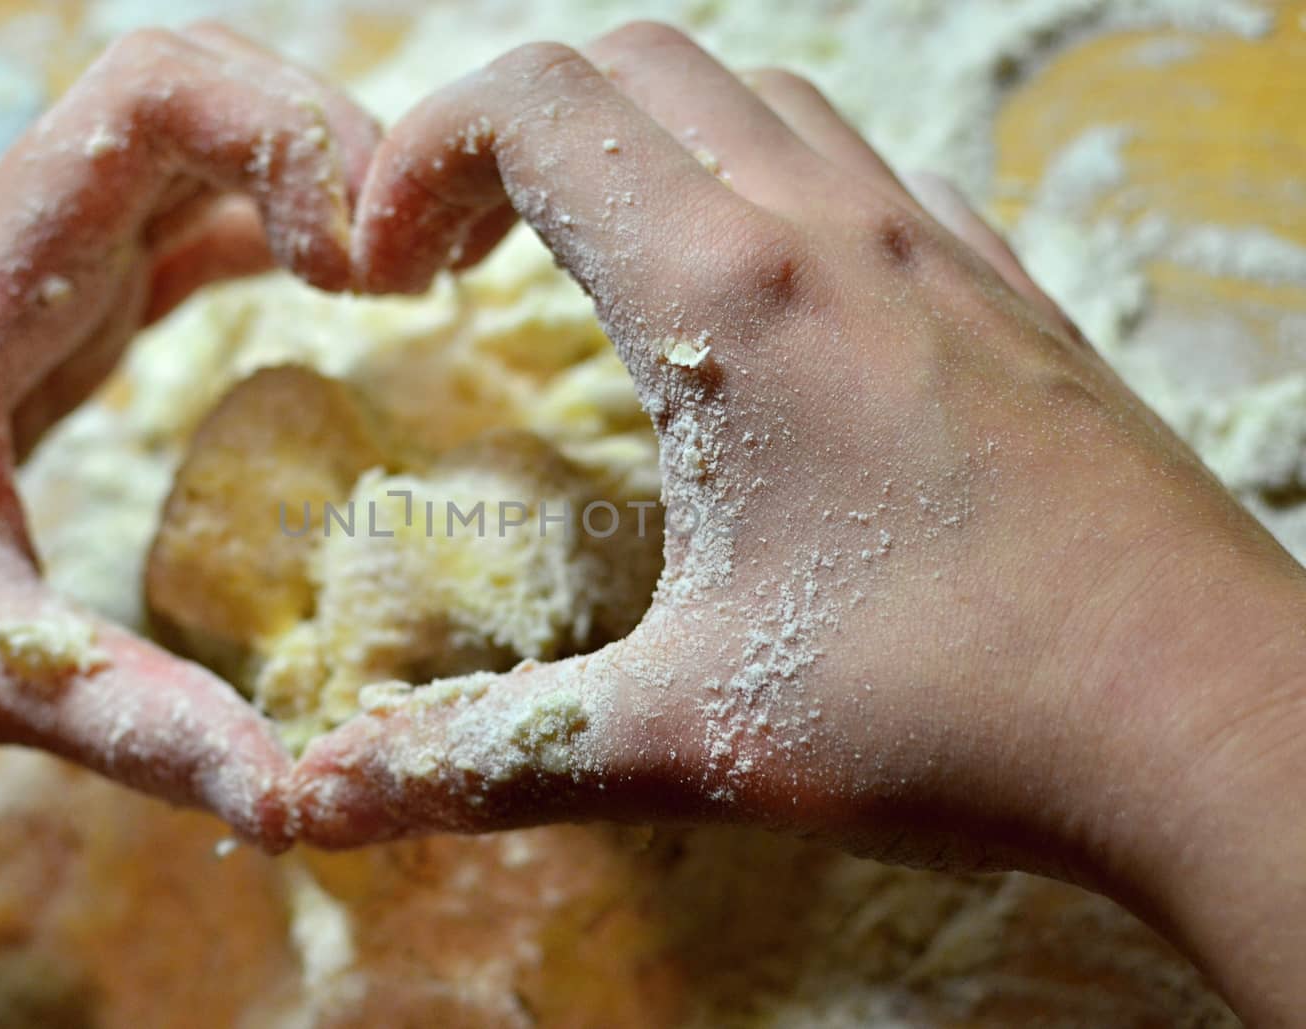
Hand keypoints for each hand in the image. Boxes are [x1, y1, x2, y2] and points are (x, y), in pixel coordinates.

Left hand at [0, 24, 379, 847]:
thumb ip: (129, 718)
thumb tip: (295, 795)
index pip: (148, 101)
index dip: (285, 134)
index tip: (359, 267)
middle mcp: (18, 237)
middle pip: (186, 83)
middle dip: (321, 136)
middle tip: (409, 264)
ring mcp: (44, 261)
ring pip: (193, 129)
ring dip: (307, 166)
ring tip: (400, 269)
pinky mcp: (69, 304)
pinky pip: (189, 212)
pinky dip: (277, 218)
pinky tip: (343, 286)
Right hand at [289, 24, 1305, 1021]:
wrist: (1214, 722)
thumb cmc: (951, 712)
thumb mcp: (684, 736)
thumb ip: (480, 756)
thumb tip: (314, 804)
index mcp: (733, 294)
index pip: (536, 107)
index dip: (420, 155)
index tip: (382, 266)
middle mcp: (837, 228)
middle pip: (636, 67)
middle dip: (515, 133)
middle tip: (465, 258)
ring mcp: (938, 246)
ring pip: (758, 94)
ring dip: (646, 143)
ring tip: (594, 263)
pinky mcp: (1008, 291)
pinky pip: (863, 167)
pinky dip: (768, 183)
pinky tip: (763, 306)